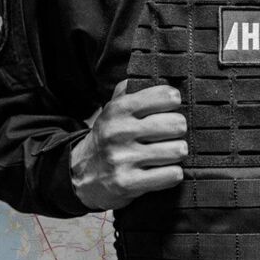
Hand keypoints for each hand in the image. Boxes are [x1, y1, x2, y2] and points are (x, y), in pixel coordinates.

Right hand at [70, 80, 186, 209]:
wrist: (81, 173)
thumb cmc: (109, 137)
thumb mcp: (113, 108)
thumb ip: (132, 89)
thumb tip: (158, 75)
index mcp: (119, 109)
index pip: (167, 96)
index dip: (174, 103)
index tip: (170, 108)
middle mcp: (120, 132)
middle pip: (178, 124)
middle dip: (178, 131)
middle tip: (169, 135)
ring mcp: (123, 159)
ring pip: (178, 150)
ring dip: (176, 154)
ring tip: (166, 154)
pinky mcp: (128, 183)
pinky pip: (172, 175)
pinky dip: (172, 174)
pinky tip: (162, 170)